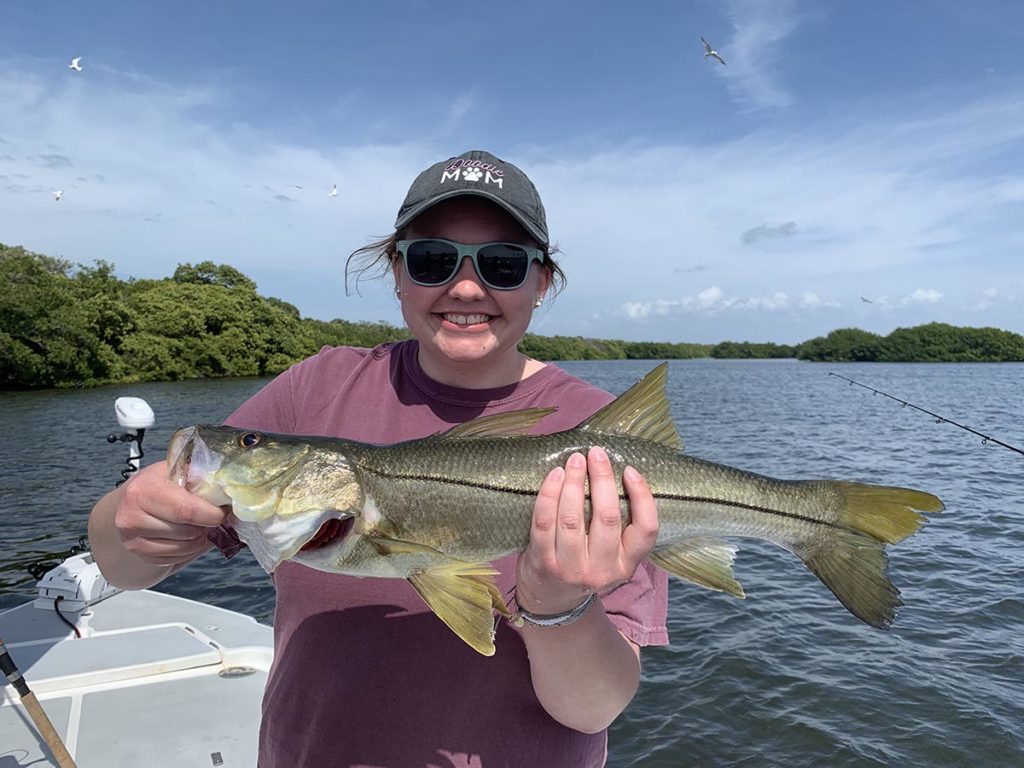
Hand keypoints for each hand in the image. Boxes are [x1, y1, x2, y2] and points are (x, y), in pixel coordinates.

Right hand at [113, 461, 228, 566]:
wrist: (131, 500)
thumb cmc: (160, 483)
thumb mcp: (176, 470)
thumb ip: (199, 479)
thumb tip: (229, 495)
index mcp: (143, 489)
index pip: (186, 510)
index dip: (212, 514)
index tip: (223, 510)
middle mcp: (132, 516)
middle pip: (187, 532)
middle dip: (206, 526)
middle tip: (211, 518)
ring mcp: (132, 539)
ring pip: (183, 548)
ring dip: (199, 540)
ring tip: (199, 525)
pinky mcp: (138, 555)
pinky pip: (175, 559)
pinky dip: (188, 550)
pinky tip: (187, 537)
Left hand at [515, 446, 658, 614]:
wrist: (550, 599)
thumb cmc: (585, 564)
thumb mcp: (611, 556)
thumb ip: (617, 526)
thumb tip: (613, 472)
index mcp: (626, 565)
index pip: (646, 530)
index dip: (642, 496)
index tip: (629, 470)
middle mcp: (602, 570)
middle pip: (607, 517)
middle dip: (602, 479)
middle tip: (596, 454)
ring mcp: (571, 568)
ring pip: (573, 518)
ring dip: (574, 482)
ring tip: (574, 460)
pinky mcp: (544, 562)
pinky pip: (545, 522)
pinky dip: (549, 494)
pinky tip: (555, 476)